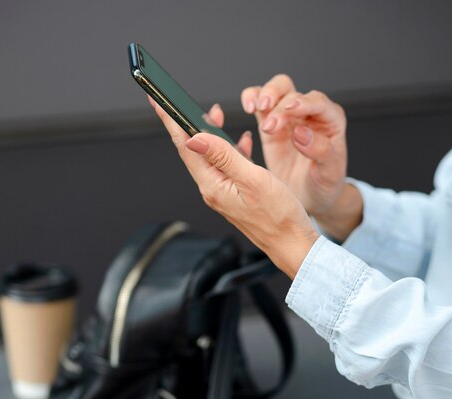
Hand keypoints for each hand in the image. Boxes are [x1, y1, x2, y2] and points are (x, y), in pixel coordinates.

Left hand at [149, 96, 317, 277]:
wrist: (292, 244)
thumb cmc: (278, 216)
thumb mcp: (253, 179)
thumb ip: (224, 156)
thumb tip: (195, 137)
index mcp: (212, 185)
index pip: (185, 146)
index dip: (171, 120)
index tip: (159, 101)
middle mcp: (212, 189)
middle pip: (192, 149)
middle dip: (186, 122)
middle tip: (181, 100)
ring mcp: (223, 192)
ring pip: (210, 156)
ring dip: (211, 133)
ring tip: (215, 113)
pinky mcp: (235, 193)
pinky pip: (227, 165)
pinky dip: (231, 148)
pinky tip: (241, 141)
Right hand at [241, 75, 361, 240]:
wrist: (310, 197)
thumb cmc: (324, 184)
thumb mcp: (329, 173)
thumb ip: (320, 151)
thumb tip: (301, 133)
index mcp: (330, 121)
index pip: (317, 102)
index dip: (303, 102)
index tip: (289, 109)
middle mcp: (309, 113)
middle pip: (291, 91)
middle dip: (277, 101)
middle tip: (267, 119)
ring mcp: (288, 117)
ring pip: (275, 90)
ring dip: (263, 95)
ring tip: (253, 109)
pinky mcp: (271, 124)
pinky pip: (259, 103)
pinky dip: (251, 99)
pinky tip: (248, 108)